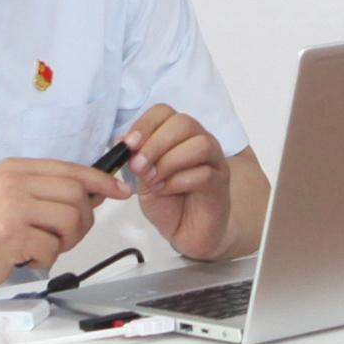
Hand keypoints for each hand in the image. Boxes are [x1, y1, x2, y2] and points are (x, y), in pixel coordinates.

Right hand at [0, 157, 117, 290]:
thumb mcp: (14, 201)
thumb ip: (50, 193)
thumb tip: (98, 190)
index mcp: (15, 169)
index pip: (71, 169)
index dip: (101, 180)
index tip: (120, 190)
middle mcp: (13, 181)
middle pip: (77, 195)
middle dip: (82, 221)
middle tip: (63, 236)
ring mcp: (10, 206)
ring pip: (71, 220)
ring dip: (66, 242)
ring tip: (43, 246)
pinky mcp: (9, 233)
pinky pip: (52, 247)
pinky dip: (45, 258)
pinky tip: (24, 256)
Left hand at [117, 104, 239, 260]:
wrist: (188, 232)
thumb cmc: (168, 202)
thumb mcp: (143, 179)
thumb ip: (137, 159)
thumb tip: (123, 141)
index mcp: (178, 134)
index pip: (164, 112)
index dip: (144, 125)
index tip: (129, 145)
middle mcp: (199, 140)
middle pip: (183, 123)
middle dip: (155, 144)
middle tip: (138, 167)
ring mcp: (214, 160)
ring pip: (199, 144)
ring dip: (169, 162)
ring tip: (153, 181)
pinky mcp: (220, 182)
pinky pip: (204, 173)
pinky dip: (178, 181)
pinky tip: (165, 190)